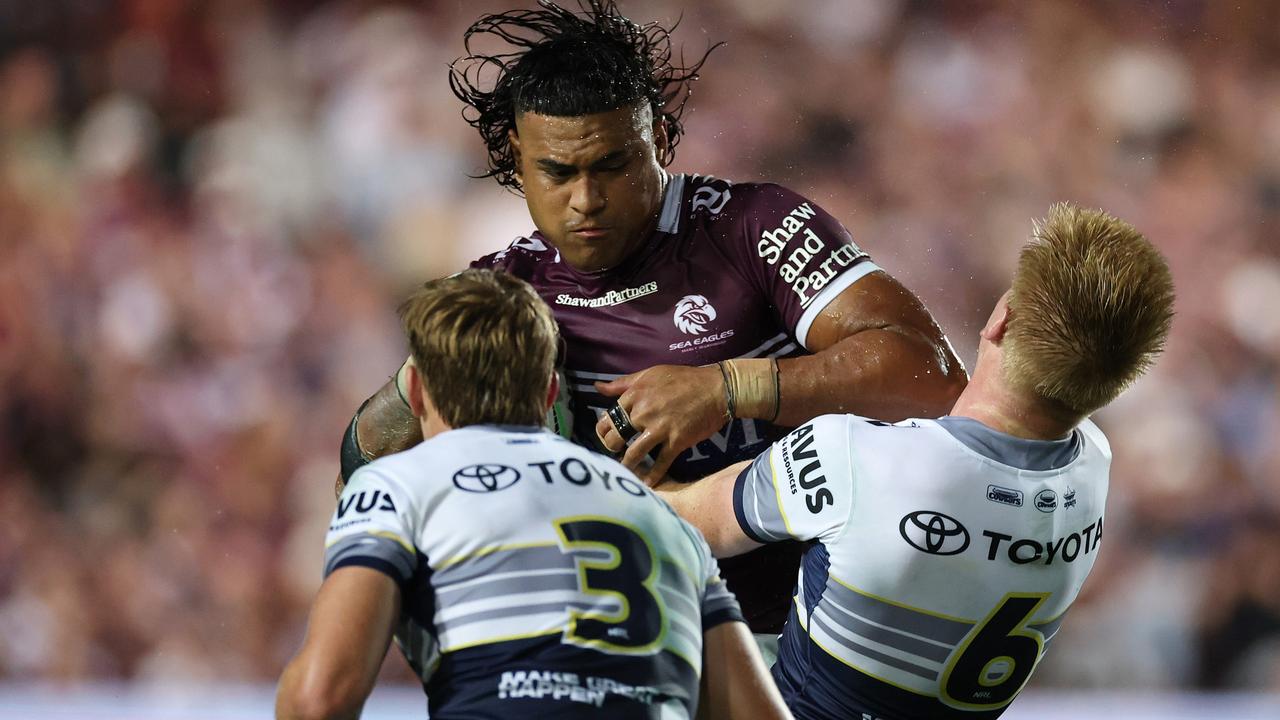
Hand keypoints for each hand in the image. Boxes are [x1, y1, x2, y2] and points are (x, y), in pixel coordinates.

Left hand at [594, 364, 728, 482]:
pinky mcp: (676, 441)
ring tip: (624, 472)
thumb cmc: (683, 378)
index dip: (604, 430)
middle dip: (612, 448)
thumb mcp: (650, 374)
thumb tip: (598, 387)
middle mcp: (643, 412)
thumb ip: (623, 383)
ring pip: (634, 453)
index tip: (607, 436)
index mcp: (634, 395)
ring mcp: (659, 428)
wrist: (716, 388)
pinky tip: (647, 484)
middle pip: (616, 437)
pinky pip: (660, 463)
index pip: (609, 418)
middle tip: (615, 454)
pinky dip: (653, 476)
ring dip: (627, 466)